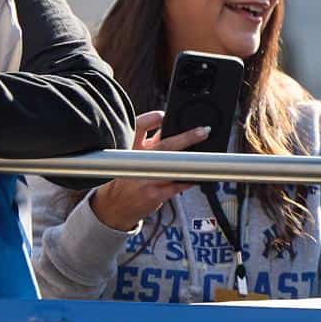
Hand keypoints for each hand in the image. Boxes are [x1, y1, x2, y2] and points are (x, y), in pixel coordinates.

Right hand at [87, 110, 210, 230]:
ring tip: (206, 155)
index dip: (152, 118)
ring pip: (173, 167)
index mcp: (130, 147)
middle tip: (202, 132)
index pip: (138, 126)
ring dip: (192, 160)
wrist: (114, 206)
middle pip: (163, 145)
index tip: (166, 115)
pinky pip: (177, 185)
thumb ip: (151, 141)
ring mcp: (145, 179)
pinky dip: (190, 179)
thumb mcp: (133, 155)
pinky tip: (198, 175)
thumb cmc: (127, 176)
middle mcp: (137, 162)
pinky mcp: (153, 195)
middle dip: (186, 137)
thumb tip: (176, 127)